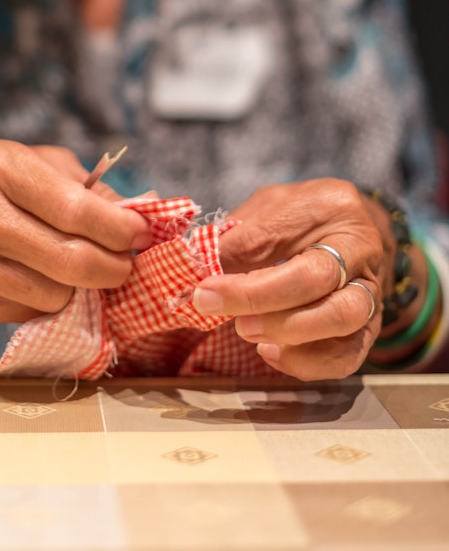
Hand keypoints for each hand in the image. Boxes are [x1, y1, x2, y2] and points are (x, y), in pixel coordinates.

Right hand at [0, 141, 151, 325]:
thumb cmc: (14, 186)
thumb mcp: (53, 168)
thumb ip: (98, 193)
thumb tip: (146, 215)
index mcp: (1, 167)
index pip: (75, 210)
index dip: (119, 229)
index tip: (142, 235)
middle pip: (69, 260)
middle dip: (112, 267)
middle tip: (125, 263)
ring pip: (55, 295)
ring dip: (79, 288)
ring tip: (74, 265)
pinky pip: (31, 313)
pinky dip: (49, 302)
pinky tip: (40, 278)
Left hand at [192, 179, 395, 379]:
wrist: (352, 230)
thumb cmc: (301, 217)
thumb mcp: (267, 209)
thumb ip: (239, 237)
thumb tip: (198, 271)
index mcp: (332, 206)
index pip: (280, 237)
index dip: (238, 269)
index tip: (201, 290)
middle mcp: (362, 247)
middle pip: (318, 279)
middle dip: (262, 300)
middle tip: (220, 311)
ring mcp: (372, 289)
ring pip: (342, 318)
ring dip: (288, 333)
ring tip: (248, 333)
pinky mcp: (370, 326)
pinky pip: (348, 355)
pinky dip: (307, 363)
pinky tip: (271, 353)